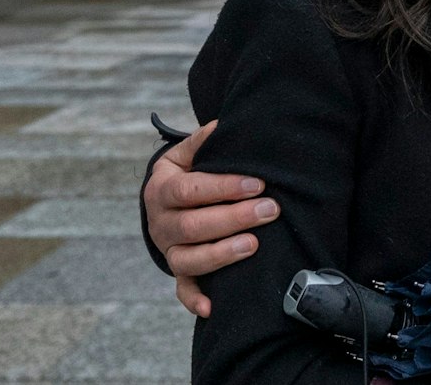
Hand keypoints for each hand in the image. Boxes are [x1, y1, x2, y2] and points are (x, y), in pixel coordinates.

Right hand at [143, 119, 279, 316]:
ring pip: (188, 259)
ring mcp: (168, 250)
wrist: (164, 201)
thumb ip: (203, 140)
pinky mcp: (178, 272)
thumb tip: (223, 124)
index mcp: (162, 190)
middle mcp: (161, 223)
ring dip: (221, 254)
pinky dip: (195, 300)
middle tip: (269, 209)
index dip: (223, 187)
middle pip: (193, 226)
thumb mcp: (186, 153)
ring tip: (254, 244)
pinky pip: (182, 290)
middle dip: (234, 218)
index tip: (256, 183)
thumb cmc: (186, 173)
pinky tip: (213, 307)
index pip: (190, 190)